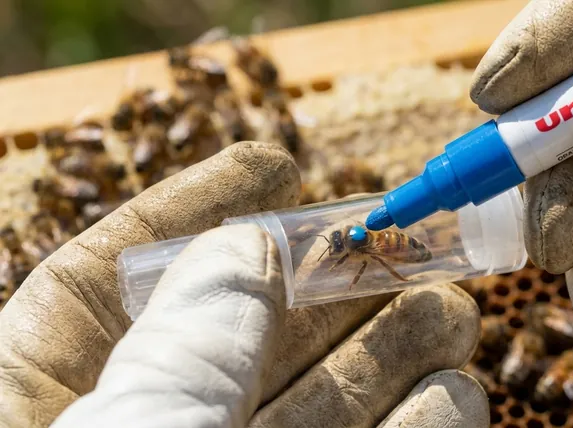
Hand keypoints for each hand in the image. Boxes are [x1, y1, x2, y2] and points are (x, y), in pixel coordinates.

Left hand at [0, 142, 487, 426]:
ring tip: (450, 307)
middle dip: (328, 285)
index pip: (107, 281)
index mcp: (40, 403)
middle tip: (401, 239)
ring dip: (390, 351)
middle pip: (243, 338)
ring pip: (317, 403)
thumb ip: (184, 348)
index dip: (192, 212)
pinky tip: (455, 389)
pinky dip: (420, 425)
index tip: (269, 163)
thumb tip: (248, 247)